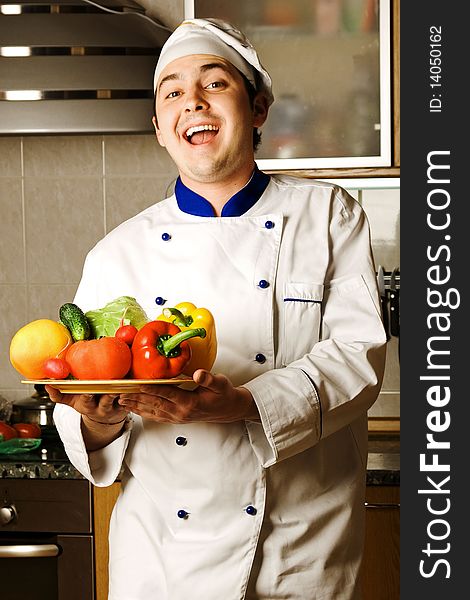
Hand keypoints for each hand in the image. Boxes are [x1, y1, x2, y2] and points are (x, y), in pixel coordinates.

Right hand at [46, 385, 126, 424]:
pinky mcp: (125, 407)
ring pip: (117, 400)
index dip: (86, 396)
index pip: (85, 400)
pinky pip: (128, 400)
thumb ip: (59, 395)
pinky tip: (132, 385)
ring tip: (121, 386)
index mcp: (86, 405)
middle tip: (106, 387)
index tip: (87, 390)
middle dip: (104, 395)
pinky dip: (130, 393)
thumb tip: (46, 385)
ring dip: (119, 393)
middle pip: (103, 401)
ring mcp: (113, 407)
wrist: (104, 420)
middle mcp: (100, 408)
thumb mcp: (72, 402)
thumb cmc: (87, 404)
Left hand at [117, 370, 259, 423]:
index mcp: (189, 403)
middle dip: (136, 398)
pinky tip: (135, 409)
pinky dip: (143, 412)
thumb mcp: (220, 383)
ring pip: (153, 411)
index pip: (166, 394)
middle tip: (120, 393)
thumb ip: (209, 378)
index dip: (151, 389)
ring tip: (121, 401)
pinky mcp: (176, 418)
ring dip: (136, 406)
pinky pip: (157, 416)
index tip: (137, 384)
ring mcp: (178, 417)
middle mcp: (181, 412)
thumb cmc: (224, 394)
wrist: (229, 409)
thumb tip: (198, 374)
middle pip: (155, 404)